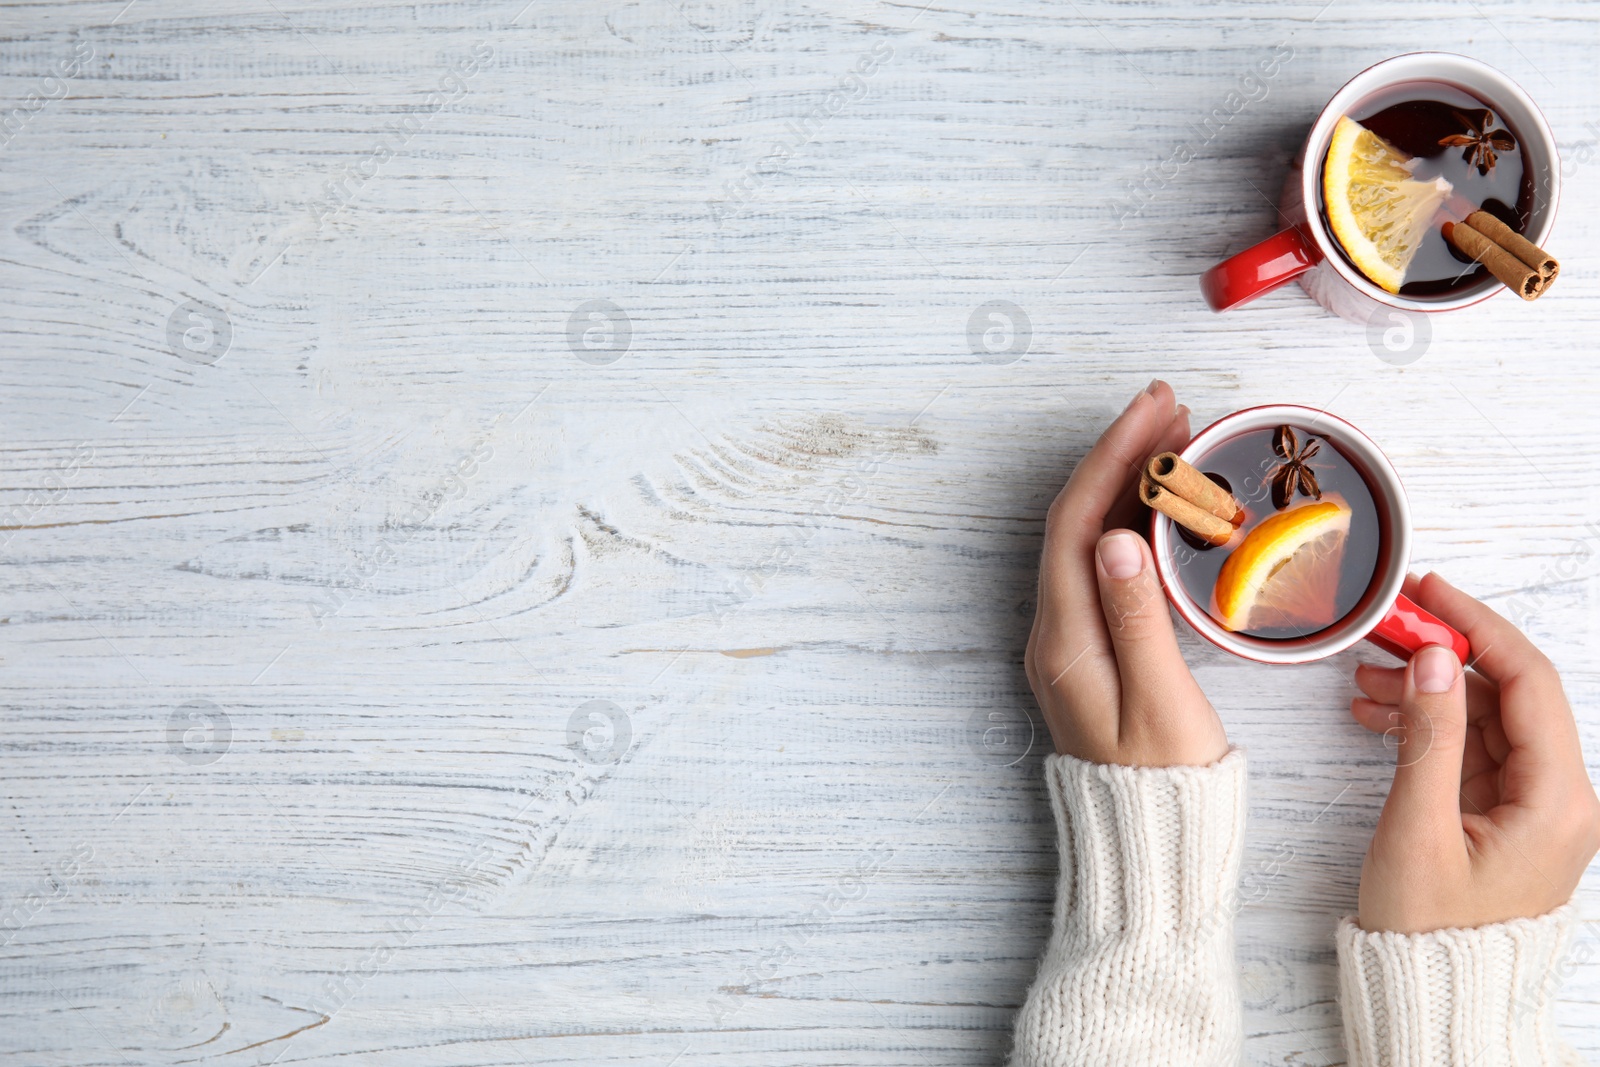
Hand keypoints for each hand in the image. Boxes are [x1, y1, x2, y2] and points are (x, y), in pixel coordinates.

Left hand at [1024, 380, 1227, 767]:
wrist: (1148, 842)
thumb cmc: (1164, 785)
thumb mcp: (1161, 704)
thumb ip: (1138, 620)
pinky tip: (1169, 505)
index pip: (1078, 523)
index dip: (1112, 458)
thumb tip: (1118, 540)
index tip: (1153, 412)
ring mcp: (1071, 639)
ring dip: (1131, 486)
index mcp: (1065, 639)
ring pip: (1093, 539)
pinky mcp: (1093, 648)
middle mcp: (1056, 631)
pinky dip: (1138, 525)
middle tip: (1172, 408)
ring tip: (1179, 440)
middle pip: (1080, 520)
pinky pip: (1107, 567)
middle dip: (1121, 457)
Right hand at [1349, 572, 1599, 932]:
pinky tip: (1378, 714)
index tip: (1429, 592)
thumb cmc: (1430, 934)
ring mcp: (1533, 809)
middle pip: (1508, 695)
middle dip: (1446, 654)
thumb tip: (1436, 658)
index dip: (1479, 626)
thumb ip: (1430, 735)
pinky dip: (1427, 726)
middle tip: (1385, 627)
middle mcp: (1560, 799)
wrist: (1434, 1000)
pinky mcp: (1504, 819)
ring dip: (1429, 690)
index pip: (1529, 683)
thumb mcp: (1418, 827)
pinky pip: (1471, 750)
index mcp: (1559, 801)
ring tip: (1363, 677)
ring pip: (1485, 719)